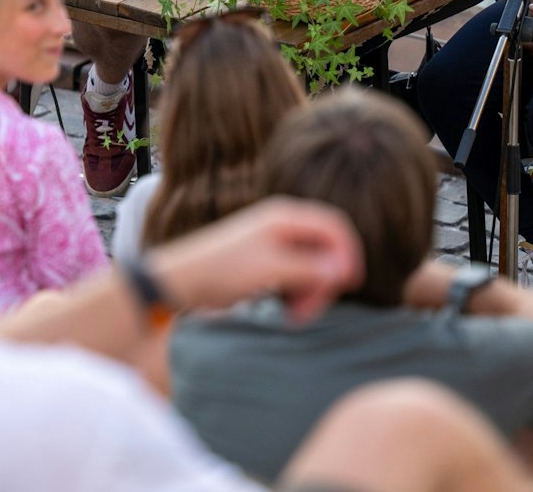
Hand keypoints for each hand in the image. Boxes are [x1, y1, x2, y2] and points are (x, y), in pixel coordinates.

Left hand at [146, 196, 361, 323]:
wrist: (183, 281)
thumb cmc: (223, 269)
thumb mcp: (271, 268)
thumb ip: (311, 267)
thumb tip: (345, 269)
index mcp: (285, 216)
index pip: (334, 226)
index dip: (348, 253)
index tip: (349, 284)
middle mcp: (282, 226)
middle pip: (326, 250)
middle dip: (325, 281)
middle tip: (309, 310)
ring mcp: (275, 245)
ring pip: (314, 267)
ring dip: (312, 292)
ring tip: (295, 316)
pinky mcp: (268, 265)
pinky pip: (298, 277)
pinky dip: (299, 294)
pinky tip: (288, 311)